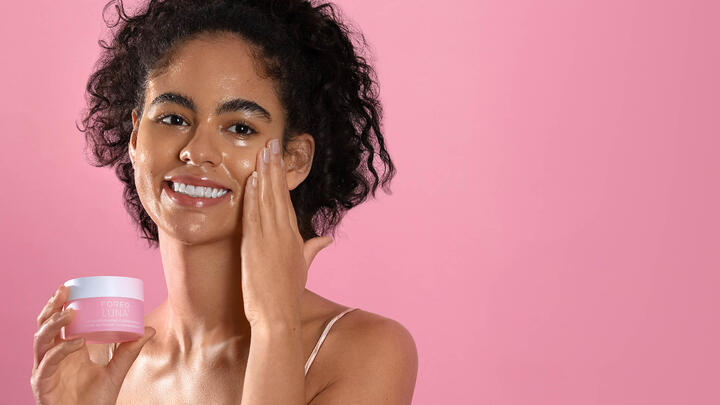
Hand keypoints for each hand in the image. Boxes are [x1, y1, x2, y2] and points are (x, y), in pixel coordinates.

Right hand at [31, 284, 155, 404]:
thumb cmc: (96, 400)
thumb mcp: (116, 370)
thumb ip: (129, 350)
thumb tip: (148, 330)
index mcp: (66, 349)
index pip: (56, 322)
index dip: (58, 305)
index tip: (69, 287)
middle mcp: (52, 357)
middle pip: (44, 326)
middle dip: (52, 307)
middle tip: (64, 292)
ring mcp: (44, 370)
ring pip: (40, 340)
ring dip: (53, 324)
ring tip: (71, 313)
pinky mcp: (42, 384)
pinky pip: (47, 363)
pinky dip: (61, 350)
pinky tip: (77, 343)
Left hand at [240, 138, 332, 327]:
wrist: (277, 314)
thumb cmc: (288, 293)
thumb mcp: (303, 266)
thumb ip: (313, 248)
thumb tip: (326, 239)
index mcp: (294, 236)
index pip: (286, 200)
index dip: (281, 177)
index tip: (278, 158)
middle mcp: (283, 233)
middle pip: (278, 193)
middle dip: (274, 166)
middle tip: (271, 143)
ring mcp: (269, 238)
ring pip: (266, 199)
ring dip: (263, 174)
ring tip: (262, 152)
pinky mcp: (254, 245)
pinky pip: (253, 215)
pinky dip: (253, 196)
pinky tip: (251, 180)